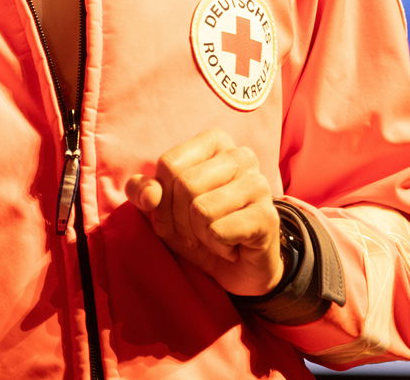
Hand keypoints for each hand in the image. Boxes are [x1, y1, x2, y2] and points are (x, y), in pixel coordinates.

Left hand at [124, 128, 283, 296]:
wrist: (239, 267)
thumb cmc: (199, 228)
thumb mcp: (161, 208)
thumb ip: (142, 191)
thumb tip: (150, 194)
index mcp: (215, 142)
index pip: (169, 164)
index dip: (162, 198)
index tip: (175, 213)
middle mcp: (241, 155)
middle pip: (185, 185)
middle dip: (179, 220)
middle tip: (196, 231)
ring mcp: (258, 184)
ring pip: (201, 209)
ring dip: (199, 235)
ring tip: (215, 236)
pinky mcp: (267, 216)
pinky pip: (219, 231)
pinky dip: (217, 246)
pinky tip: (232, 246)